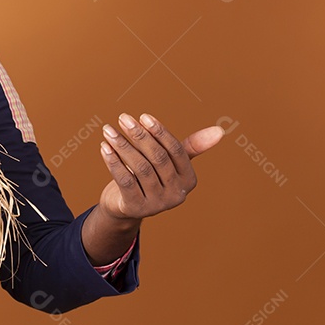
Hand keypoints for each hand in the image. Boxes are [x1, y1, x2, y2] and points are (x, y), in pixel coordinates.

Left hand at [98, 113, 223, 221]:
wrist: (125, 206)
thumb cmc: (149, 177)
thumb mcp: (169, 163)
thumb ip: (189, 147)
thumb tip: (220, 130)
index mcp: (189, 180)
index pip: (176, 151)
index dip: (160, 132)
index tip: (143, 116)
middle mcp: (176, 194)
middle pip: (158, 158)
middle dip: (139, 136)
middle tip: (124, 118)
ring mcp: (157, 204)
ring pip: (140, 168)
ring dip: (123, 146)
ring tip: (109, 130)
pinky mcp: (136, 208)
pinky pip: (124, 180)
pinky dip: (113, 161)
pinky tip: (104, 147)